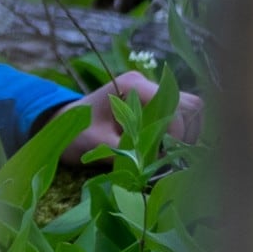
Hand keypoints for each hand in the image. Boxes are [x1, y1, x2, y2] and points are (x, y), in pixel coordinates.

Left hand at [60, 70, 203, 164]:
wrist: (61, 123)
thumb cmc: (76, 132)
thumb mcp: (96, 144)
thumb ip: (126, 153)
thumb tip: (155, 168)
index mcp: (132, 87)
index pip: (174, 105)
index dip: (178, 133)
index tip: (168, 157)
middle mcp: (146, 84)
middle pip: (190, 104)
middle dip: (188, 134)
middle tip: (173, 157)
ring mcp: (152, 92)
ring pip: (191, 110)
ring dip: (188, 134)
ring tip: (171, 155)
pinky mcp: (153, 104)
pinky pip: (181, 116)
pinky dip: (182, 134)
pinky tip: (167, 151)